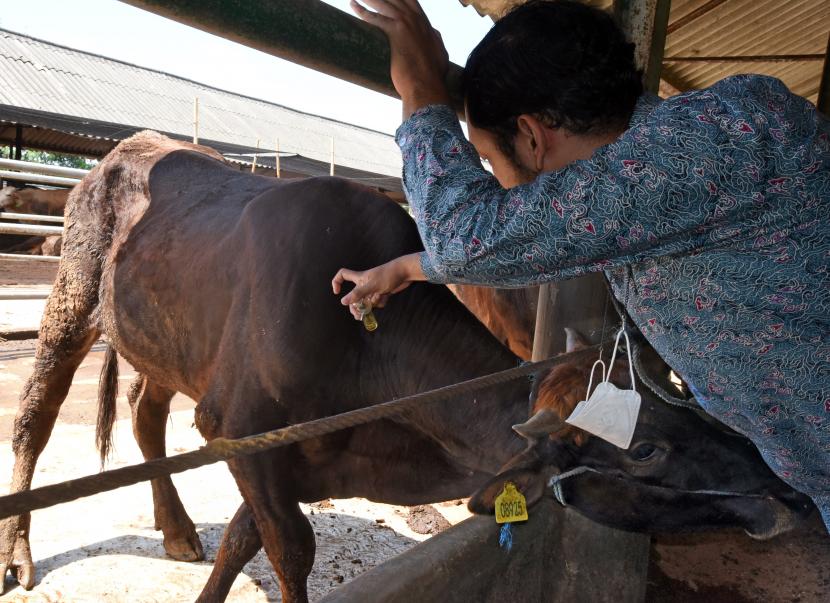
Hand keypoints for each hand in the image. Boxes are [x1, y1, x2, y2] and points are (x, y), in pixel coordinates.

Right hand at [332, 253, 425, 318]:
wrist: (406, 272)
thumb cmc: (388, 275)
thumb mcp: (371, 286)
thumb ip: (357, 294)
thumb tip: (343, 302)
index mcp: (359, 278)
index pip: (343, 275)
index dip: (337, 282)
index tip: (337, 292)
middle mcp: (365, 284)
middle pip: (354, 297)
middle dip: (356, 306)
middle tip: (358, 315)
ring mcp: (374, 289)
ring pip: (367, 301)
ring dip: (372, 304)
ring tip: (378, 299)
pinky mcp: (382, 293)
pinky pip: (377, 302)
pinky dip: (381, 302)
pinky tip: (387, 296)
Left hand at [350, 0, 449, 117]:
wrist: (427, 86)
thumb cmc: (432, 76)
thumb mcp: (440, 54)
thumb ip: (436, 41)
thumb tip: (435, 35)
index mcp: (424, 24)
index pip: (410, 1)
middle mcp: (416, 20)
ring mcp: (406, 24)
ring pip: (384, 4)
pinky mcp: (397, 32)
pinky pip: (375, 18)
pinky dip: (363, 11)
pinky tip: (353, 5)